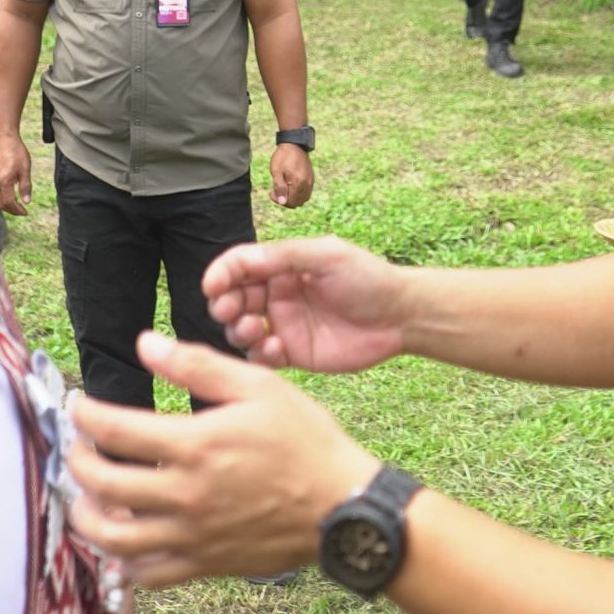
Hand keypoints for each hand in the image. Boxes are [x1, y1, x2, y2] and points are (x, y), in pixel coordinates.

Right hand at [0, 134, 31, 215]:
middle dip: (11, 210)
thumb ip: (25, 186)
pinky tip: (10, 193)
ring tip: (17, 205)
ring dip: (6, 204)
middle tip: (22, 211)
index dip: (17, 210)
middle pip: (0, 203)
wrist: (5, 138)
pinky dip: (2, 197)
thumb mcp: (25, 169)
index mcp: (4, 181)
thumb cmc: (17, 152)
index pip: (9, 203)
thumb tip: (27, 202)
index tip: (25, 212)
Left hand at [68, 331, 380, 587]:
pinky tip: (123, 540)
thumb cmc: (305, 440)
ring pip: (113, 539)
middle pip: (101, 485)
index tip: (78, 406)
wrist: (342, 506)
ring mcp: (192, 536)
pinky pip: (148, 573)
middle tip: (77, 447)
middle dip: (76, 462)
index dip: (84, 415)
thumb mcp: (258, 386)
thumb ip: (197, 363)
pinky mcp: (204, 564)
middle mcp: (184, 495)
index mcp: (195, 446)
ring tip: (86, 496)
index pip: (114, 431)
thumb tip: (146, 344)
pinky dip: (124, 561)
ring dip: (86, 516)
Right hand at [203, 235, 408, 372]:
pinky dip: (260, 354)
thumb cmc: (369, 278)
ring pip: (241, 329)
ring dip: (237, 329)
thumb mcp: (328, 257)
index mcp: (283, 265)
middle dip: (224, 304)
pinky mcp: (293, 353)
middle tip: (230, 311)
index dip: (221, 274)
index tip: (212, 286)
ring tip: (253, 330)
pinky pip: (262, 356)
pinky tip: (278, 349)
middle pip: (233, 297)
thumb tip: (244, 261)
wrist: (401, 317)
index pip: (240, 265)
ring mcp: (284, 324)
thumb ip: (286, 257)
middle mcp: (277, 293)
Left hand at [269, 142, 313, 209]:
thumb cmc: (283, 157)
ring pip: (302, 200)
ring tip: (283, 187)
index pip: (290, 203)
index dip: (279, 201)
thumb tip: (282, 202)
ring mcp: (310, 182)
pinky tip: (290, 185)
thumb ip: (279, 188)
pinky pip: (306, 193)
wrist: (294, 144)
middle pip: (297, 203)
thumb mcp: (276, 171)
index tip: (272, 192)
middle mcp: (307, 184)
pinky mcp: (311, 179)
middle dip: (285, 200)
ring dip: (292, 198)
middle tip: (276, 190)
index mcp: (298, 183)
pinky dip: (298, 194)